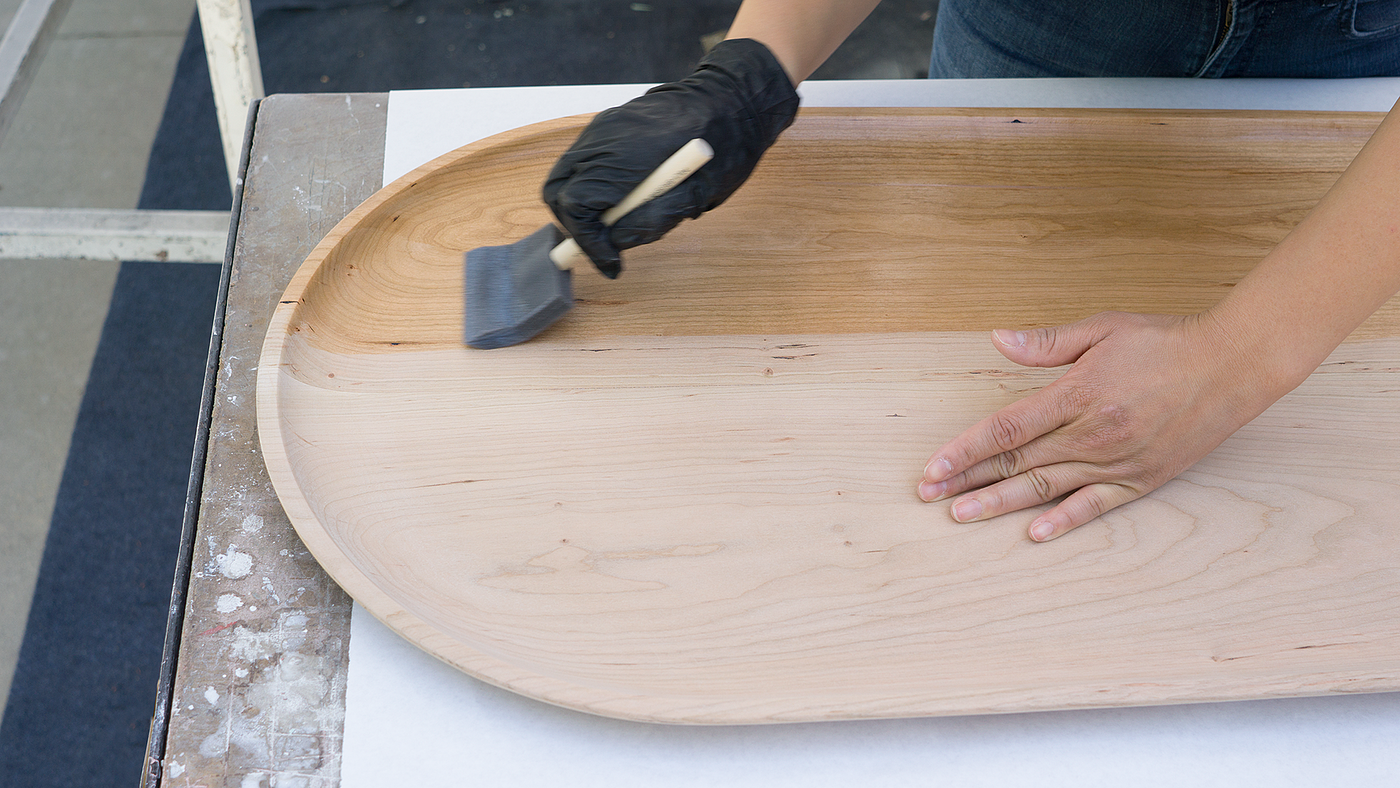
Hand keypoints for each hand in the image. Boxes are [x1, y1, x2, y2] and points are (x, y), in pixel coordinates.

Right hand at [542, 38, 797, 277]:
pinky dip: (587, 187)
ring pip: (565, 176)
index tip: (610, 263)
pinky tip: (619, 198)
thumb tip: (615, 245)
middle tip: (604, 247)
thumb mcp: (695, 196)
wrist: (732, 97)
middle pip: (558, 192)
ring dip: (580, 207)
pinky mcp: (606, 125)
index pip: (577, 206)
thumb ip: (650, 222)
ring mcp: (601, 129)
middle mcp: (603, 139)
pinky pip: (581, 162)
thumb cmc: (725, 146)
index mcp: (625, 156)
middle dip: (575, 226)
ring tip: (612, 224)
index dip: (588, 242)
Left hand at [918, 311, 1293, 541]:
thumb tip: (996, 339)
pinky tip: (1033, 533)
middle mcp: (1093, 434)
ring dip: (1000, 504)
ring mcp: (1117, 461)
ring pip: (1046, 488)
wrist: (1233, 364)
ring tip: (961, 516)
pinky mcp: (1141, 479)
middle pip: (1017, 462)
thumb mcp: (1102, 329)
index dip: (964, 450)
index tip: (933, 468)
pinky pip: (1095, 506)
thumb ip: (1046, 344)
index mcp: (1078, 394)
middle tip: (929, 497)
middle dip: (968, 480)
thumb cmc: (1164, 342)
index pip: (1006, 429)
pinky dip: (1064, 521)